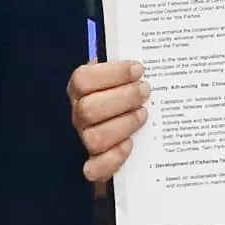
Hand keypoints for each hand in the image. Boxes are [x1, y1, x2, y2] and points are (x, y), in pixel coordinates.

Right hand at [72, 57, 147, 183]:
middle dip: (123, 98)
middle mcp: (79, 115)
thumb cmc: (127, 95)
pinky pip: (94, 168)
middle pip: (88, 109)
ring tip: (144, 114)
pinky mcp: (95, 165)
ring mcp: (84, 140)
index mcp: (81, 89)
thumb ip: (125, 67)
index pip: (82, 80)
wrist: (129, 133)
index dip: (111, 74)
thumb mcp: (123, 76)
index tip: (139, 69)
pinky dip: (113, 158)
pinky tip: (130, 145)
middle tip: (146, 91)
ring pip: (94, 137)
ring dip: (123, 124)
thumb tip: (143, 55)